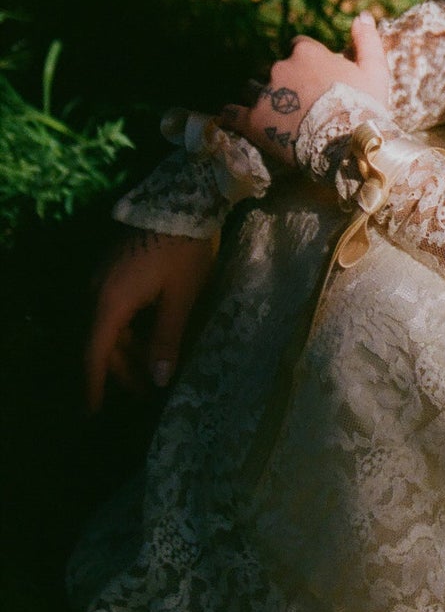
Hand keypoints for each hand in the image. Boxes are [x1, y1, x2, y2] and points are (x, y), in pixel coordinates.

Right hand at [85, 228, 217, 412]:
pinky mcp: (116, 267)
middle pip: (103, 341)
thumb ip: (167, 338)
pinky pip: (116, 308)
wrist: (182, 200)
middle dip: (120, 371)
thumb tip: (158, 379)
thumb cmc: (185, 249)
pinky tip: (150, 339)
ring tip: (151, 373)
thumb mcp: (181, 297)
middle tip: (144, 396)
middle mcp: (98, 290)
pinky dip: (129, 329)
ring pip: (110, 325)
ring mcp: (105, 277)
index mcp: (111, 301)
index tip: (92, 412)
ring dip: (127, 350)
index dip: (95, 384)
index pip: (95, 353)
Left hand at [220, 13, 389, 167]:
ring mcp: (264, 93)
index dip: (306, 61)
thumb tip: (362, 15)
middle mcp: (280, 66)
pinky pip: (231, 114)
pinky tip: (232, 119)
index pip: (298, 46)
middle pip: (275, 68)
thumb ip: (367, 40)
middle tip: (299, 103)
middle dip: (284, 80)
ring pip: (252, 88)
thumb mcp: (374, 70)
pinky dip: (231, 116)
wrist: (349, 146)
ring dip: (261, 97)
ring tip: (274, 116)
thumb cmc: (365, 107)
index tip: (315, 77)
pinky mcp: (252, 120)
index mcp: (306, 51)